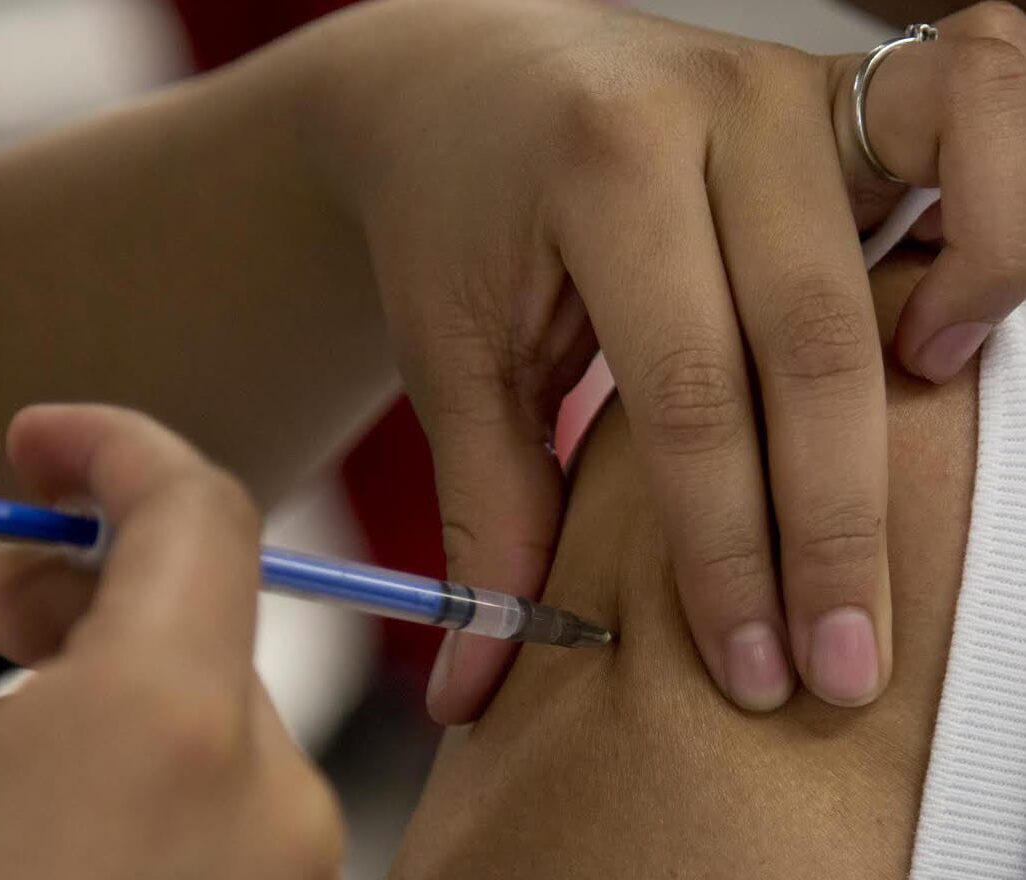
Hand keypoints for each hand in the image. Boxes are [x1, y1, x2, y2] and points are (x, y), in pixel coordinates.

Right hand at [0, 393, 341, 878]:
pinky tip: (38, 799)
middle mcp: (272, 795)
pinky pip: (221, 790)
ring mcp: (288, 874)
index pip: (198, 504)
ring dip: (105, 665)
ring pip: (207, 702)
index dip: (112, 445)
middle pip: (201, 604)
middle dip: (82, 570)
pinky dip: (139, 751)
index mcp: (180, 722)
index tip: (30, 439)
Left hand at [308, 0, 1025, 716]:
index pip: (690, 394)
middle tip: (840, 667)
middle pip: (816, 341)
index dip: (727, 549)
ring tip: (938, 483)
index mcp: (600, 172)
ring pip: (943, 201)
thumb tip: (479, 683)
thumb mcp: (452, 361)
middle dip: (833, 528)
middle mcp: (712, 111)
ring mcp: (789, 87)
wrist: (455, 80)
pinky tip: (945, 337)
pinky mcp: (837, 90)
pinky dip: (1001, 213)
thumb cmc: (451, 216)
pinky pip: (979, 106)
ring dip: (966, 336)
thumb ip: (487, 515)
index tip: (750, 668)